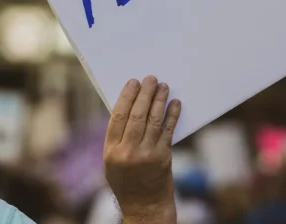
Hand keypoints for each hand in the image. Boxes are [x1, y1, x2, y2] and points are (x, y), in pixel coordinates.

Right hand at [103, 76, 180, 222]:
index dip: (126, 97)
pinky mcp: (163, 157)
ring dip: (159, 99)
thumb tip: (129, 107)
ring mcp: (146, 154)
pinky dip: (172, 114)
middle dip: (144, 93)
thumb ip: (118, 138)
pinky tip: (175, 103)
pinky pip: (168, 130)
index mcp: (111, 151)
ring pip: (153, 119)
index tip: (132, 83)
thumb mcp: (113, 163)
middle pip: (136, 114)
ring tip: (163, 86)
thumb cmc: (127, 183)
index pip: (118, 116)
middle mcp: (127, 152)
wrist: (145, 207)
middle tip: (150, 79)